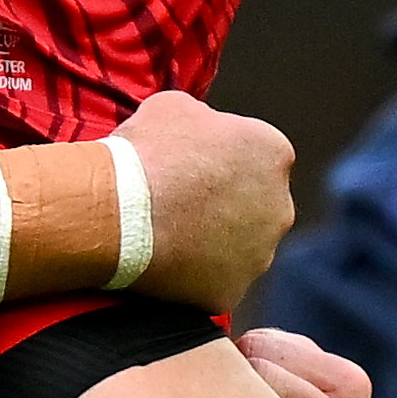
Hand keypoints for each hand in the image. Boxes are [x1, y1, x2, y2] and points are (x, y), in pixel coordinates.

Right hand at [109, 86, 294, 314]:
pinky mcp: (232, 291)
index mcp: (273, 153)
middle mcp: (280, 206)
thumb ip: (205, 119)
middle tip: (183, 203)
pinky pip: (215, 282)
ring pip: (240, 248)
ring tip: (169, 235)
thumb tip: (203, 129)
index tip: (192, 166)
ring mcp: (259, 254)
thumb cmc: (144, 151)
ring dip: (214, 241)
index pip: (256, 156)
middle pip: (256, 205)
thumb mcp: (175, 106)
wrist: (116, 210)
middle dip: (227, 204)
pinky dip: (195, 276)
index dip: (221, 159)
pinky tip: (165, 264)